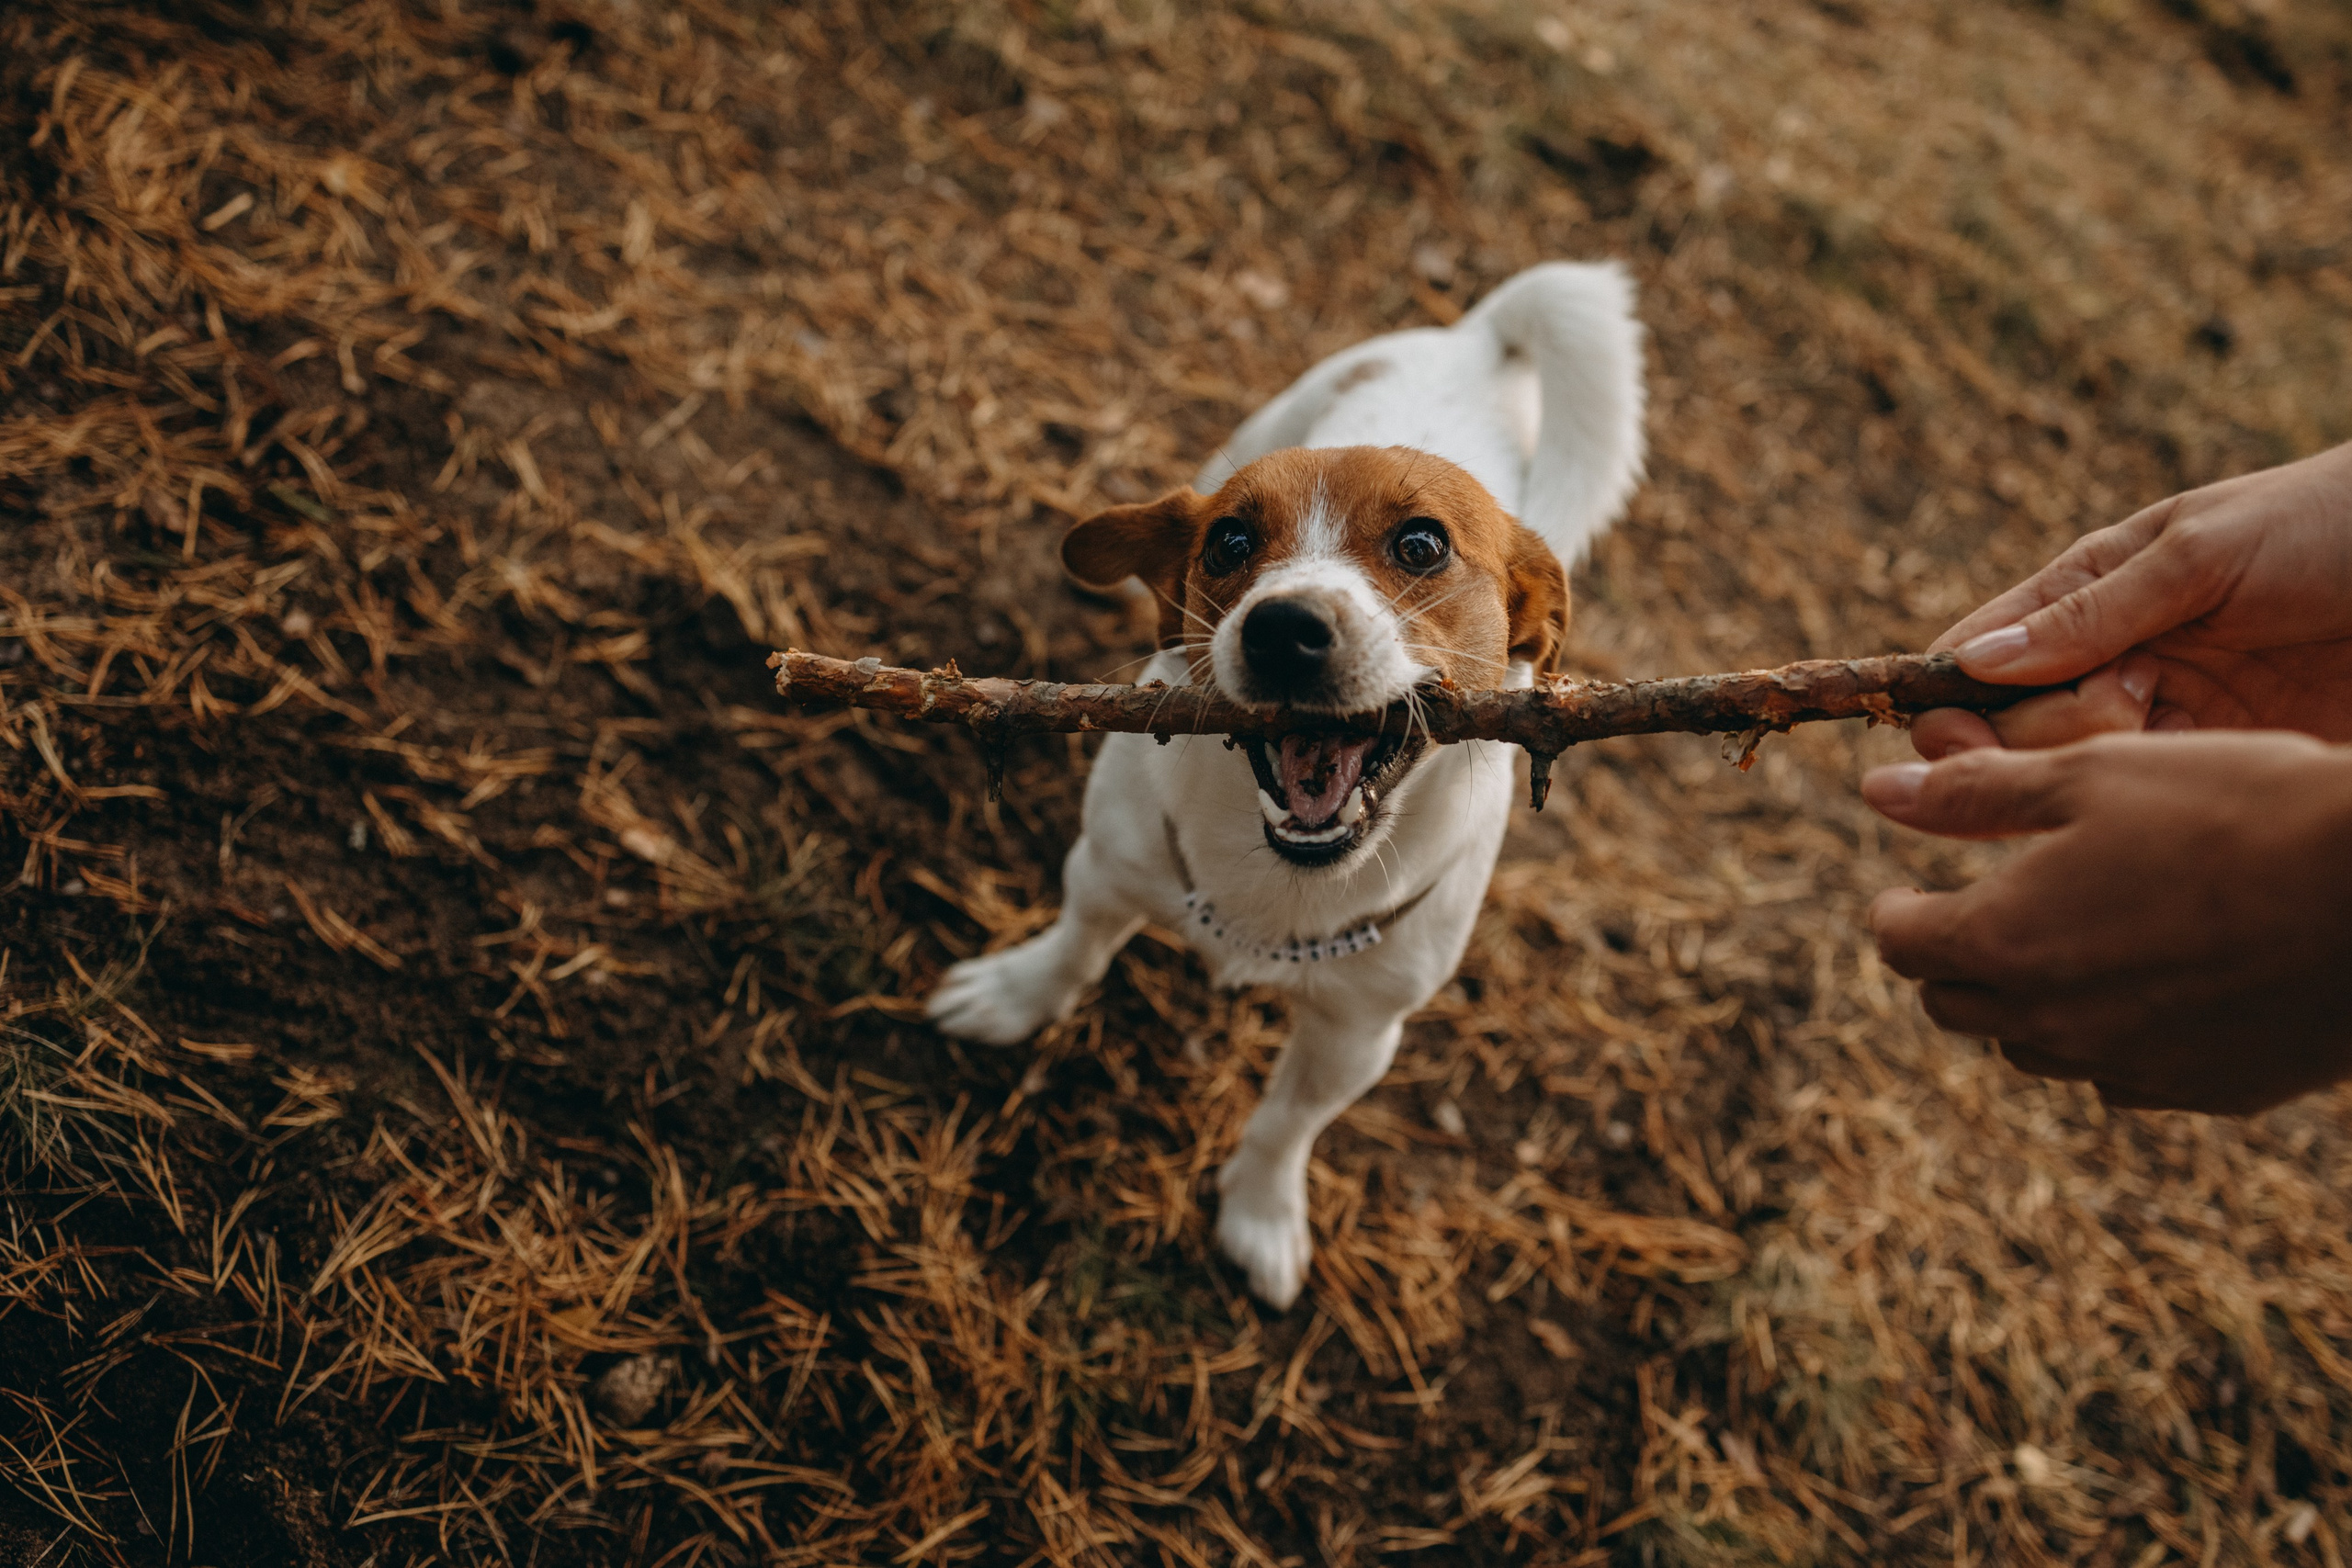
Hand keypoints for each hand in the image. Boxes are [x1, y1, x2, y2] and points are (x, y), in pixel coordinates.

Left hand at [1865, 731, 2351, 1113]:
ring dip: (2029, 1001)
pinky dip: (2111, 1035)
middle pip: (1957, 1005)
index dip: (1897, 912)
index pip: (1900, 943)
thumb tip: (1879, 791)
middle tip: (1977, 917)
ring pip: (2036, 1047)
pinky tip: (2146, 987)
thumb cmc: (2234, 807)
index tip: (1911, 892)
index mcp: (2006, 941)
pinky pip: (2122, 1074)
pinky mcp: (2207, 1090)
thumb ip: (1974, 794)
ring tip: (2064, 945)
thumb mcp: (2089, 773)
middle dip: (1954, 959)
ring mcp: (2133, 1065)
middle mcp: (2055, 1022)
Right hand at [1910, 442, 2351, 758]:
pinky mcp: (2224, 758)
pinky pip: (2150, 793)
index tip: (1954, 736)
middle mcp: (2113, 657)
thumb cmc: (2327, 526)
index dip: (1947, 701)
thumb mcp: (2200, 554)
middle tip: (2122, 702)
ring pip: (2074, 770)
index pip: (1975, 656)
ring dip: (2098, 761)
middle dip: (2039, 732)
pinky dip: (2147, 791)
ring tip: (2166, 715)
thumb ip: (2091, 612)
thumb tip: (1972, 661)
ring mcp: (2168, 713)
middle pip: (2013, 729)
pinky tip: (2188, 766)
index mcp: (2088, 590)